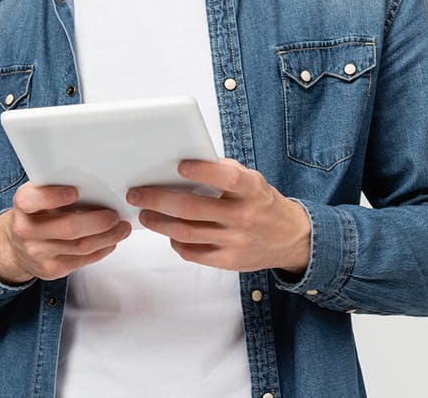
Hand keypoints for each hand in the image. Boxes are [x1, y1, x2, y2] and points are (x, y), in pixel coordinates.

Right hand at [0, 183, 131, 284]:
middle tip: (115, 215)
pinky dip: (101, 250)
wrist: (17, 247)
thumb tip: (97, 183)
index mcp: (22, 206)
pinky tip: (111, 241)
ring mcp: (38, 253)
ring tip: (122, 228)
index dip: (53, 196)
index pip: (32, 200)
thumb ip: (56, 188)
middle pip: (68, 228)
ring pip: (80, 247)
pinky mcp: (50, 270)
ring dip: (107, 237)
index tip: (75, 191)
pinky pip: (82, 261)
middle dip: (98, 221)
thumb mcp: (38, 197)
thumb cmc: (36, 214)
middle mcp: (26, 231)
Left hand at [128, 158, 310, 273]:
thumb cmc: (262, 202)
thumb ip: (224, 172)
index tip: (179, 166)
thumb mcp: (252, 181)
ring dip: (159, 223)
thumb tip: (184, 167)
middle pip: (193, 208)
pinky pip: (193, 253)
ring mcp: (235, 241)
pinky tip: (168, 232)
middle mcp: (244, 216)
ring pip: (186, 233)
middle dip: (158, 199)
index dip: (203, 171)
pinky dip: (176, 242)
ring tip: (144, 214)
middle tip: (136, 194)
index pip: (227, 178)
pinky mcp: (228, 261)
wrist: (291, 238)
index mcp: (251, 190)